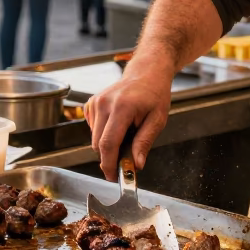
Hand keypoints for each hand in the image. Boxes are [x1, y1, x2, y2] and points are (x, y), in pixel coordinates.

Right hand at [85, 58, 172, 178]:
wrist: (146, 73)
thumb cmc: (155, 94)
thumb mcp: (157, 120)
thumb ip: (144, 142)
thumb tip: (136, 165)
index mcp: (122, 107)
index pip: (108, 144)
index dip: (108, 164)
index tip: (113, 177)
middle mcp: (104, 103)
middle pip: (98, 144)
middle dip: (110, 157)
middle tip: (128, 158)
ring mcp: (95, 102)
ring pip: (94, 138)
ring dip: (108, 143)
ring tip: (128, 132)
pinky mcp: (91, 103)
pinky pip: (93, 129)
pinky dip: (103, 133)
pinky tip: (118, 124)